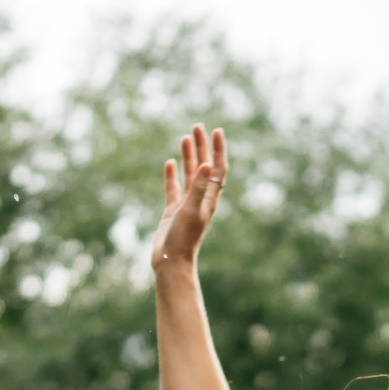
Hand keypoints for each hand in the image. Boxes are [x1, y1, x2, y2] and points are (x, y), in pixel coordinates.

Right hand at [149, 123, 226, 268]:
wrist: (171, 262)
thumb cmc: (183, 239)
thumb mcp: (191, 210)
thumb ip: (198, 187)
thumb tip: (206, 164)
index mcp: (209, 198)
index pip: (217, 169)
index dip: (218, 150)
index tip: (217, 131)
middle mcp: (200, 199)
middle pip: (204, 167)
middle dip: (202, 147)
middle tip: (198, 127)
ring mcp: (186, 205)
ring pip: (189, 175)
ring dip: (189, 156)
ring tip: (186, 138)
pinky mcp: (173, 211)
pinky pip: (174, 188)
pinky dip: (173, 175)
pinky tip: (171, 163)